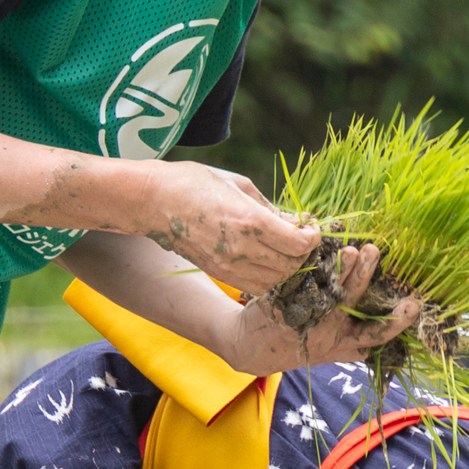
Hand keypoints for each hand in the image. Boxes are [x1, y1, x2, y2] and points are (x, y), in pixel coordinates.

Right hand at [139, 163, 320, 294]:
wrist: (155, 201)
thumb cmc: (196, 183)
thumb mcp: (241, 185)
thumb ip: (271, 208)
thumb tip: (297, 222)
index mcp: (250, 221)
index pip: (299, 244)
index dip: (313, 238)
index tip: (311, 228)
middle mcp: (242, 248)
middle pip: (291, 266)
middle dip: (303, 253)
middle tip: (301, 239)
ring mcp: (229, 265)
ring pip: (275, 281)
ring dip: (287, 268)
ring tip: (285, 251)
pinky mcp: (219, 273)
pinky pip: (255, 286)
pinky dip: (269, 277)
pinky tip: (266, 260)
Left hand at [220, 243, 424, 370]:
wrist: (252, 347)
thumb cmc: (301, 341)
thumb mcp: (329, 349)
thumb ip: (353, 340)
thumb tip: (391, 331)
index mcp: (343, 342)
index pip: (374, 335)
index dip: (395, 322)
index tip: (413, 305)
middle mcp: (327, 332)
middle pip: (350, 302)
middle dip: (363, 276)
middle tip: (372, 251)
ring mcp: (305, 318)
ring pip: (326, 290)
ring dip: (339, 268)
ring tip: (350, 248)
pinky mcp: (284, 306)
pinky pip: (301, 283)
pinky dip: (311, 266)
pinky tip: (319, 248)